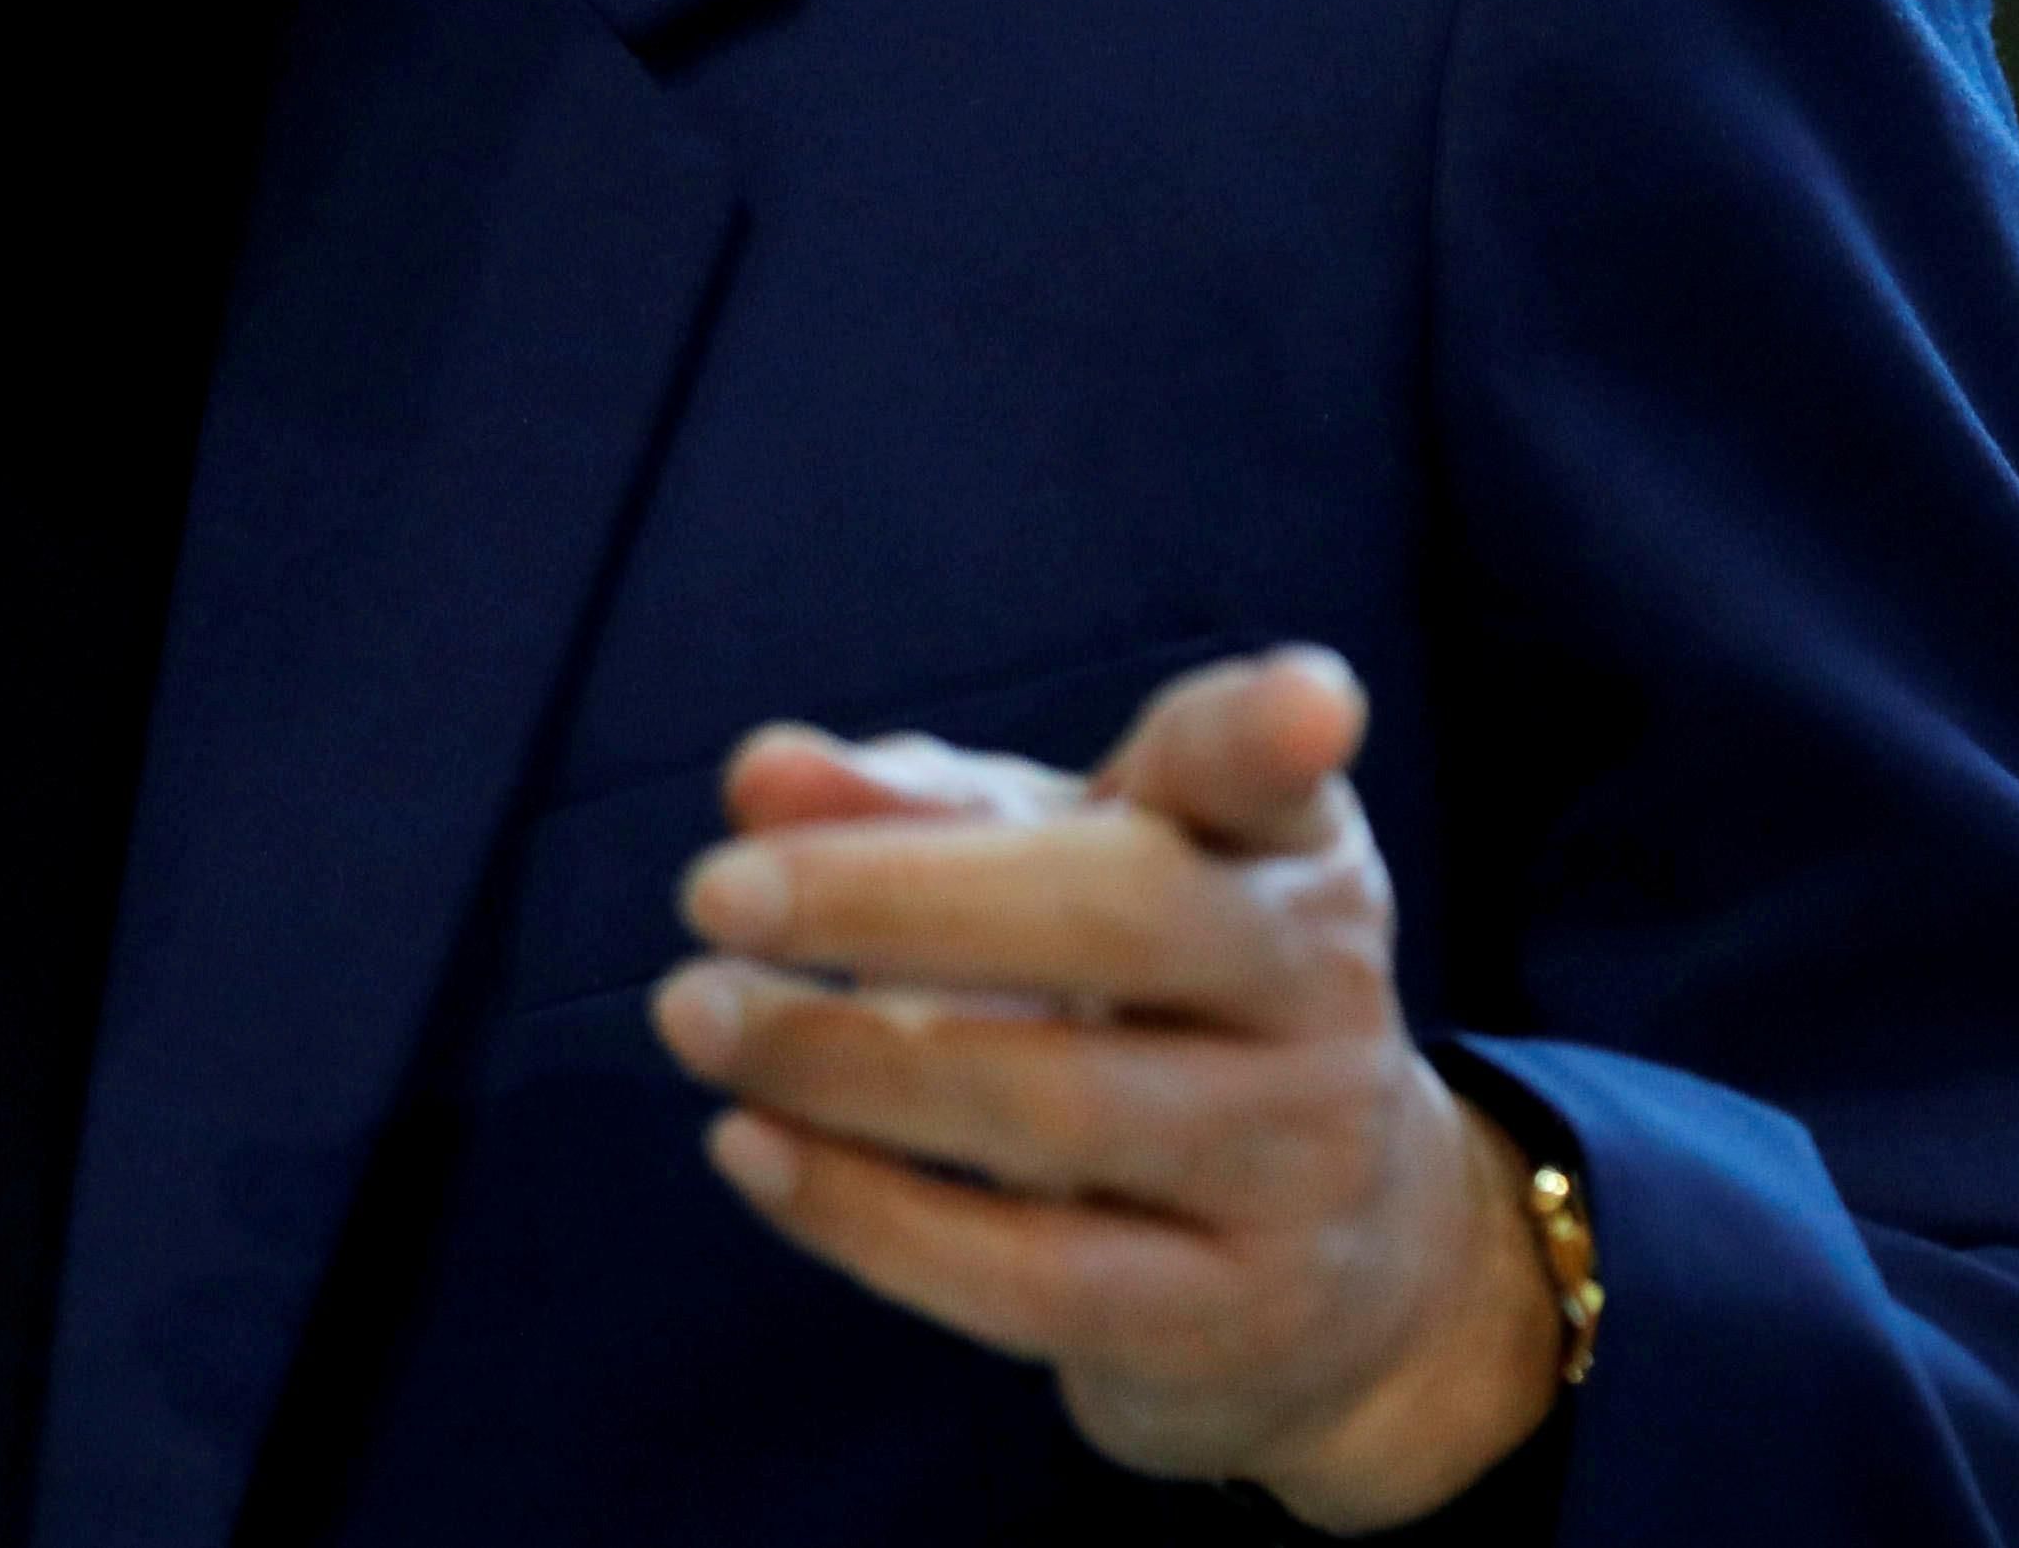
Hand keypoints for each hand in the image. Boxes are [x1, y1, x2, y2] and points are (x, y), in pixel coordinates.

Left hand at [650, 646, 1565, 1530]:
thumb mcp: (1055, 875)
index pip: (1267, 772)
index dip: (1274, 732)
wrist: (1324, 1265)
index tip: (1306, 702)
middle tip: (713, 890)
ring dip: (839, 1061)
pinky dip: (861, 1210)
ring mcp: (1291, 1160)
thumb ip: (913, 808)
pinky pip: (1025, 1276)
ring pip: (1055, 1102)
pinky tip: (749, 1146)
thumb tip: (761, 777)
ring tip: (694, 1015)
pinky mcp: (1225, 1315)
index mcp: (1282, 844)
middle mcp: (1316, 987)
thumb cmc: (1145, 1007)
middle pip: (1124, 919)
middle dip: (899, 899)